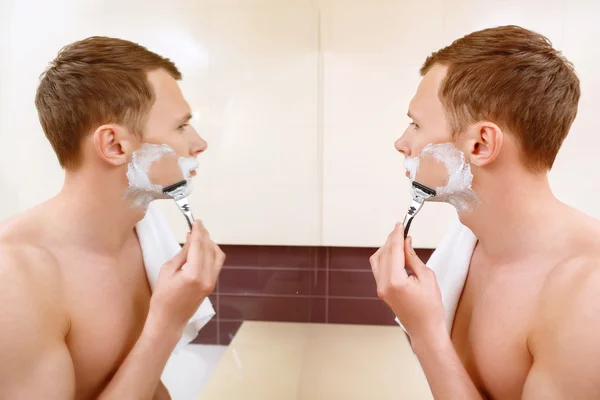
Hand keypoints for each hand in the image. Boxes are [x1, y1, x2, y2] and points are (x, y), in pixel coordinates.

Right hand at [149, 220, 224, 335]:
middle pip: (210, 248)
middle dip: (204, 235)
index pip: (198, 246)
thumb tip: (191, 240)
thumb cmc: (162, 297)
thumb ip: (182, 254)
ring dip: (210, 243)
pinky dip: (211, 253)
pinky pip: (216, 264)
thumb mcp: (167, 271)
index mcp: (193, 274)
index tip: (196, 221)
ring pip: (217, 255)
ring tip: (199, 237)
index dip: (198, 231)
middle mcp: (206, 278)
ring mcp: (211, 282)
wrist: (169, 321)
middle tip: (196, 226)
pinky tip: (202, 249)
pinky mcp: (212, 285)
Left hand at [370, 223, 445, 341]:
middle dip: (392, 240)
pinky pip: (379, 269)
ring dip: (387, 248)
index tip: (400, 224)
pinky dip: (385, 258)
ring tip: (399, 240)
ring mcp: (380, 288)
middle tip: (402, 230)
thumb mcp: (427, 277)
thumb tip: (406, 242)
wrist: (425, 330)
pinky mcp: (381, 291)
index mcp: (395, 280)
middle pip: (384, 253)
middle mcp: (383, 284)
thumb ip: (413, 257)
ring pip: (377, 260)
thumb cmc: (430, 307)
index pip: (394, 250)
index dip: (397, 235)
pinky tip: (396, 254)